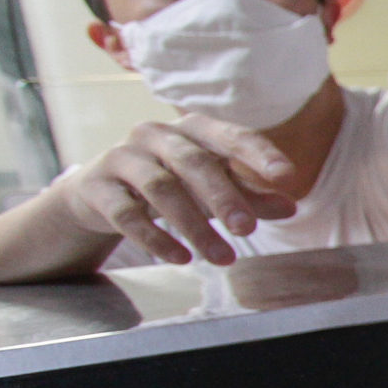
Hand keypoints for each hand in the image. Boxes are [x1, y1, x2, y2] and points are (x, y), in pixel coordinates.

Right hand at [52, 116, 299, 265]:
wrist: (99, 194)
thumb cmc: (171, 184)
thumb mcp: (212, 189)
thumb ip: (250, 196)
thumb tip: (291, 206)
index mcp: (193, 129)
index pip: (232, 136)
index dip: (260, 154)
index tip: (288, 177)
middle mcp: (156, 134)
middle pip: (194, 162)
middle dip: (224, 197)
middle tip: (248, 230)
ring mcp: (122, 157)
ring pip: (160, 188)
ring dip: (194, 226)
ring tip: (223, 258)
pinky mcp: (96, 186)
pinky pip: (125, 213)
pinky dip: (155, 238)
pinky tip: (181, 258)